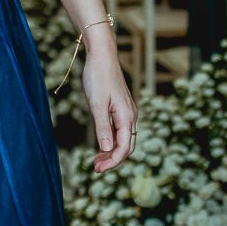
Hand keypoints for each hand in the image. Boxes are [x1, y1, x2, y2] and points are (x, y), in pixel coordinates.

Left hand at [83, 30, 135, 172]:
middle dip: (112, 160)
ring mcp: (127, 112)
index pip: (123, 148)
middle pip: (126, 147)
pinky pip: (120, 130)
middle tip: (95, 168)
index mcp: (127, 117)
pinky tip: (101, 143)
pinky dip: (111, 140)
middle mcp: (130, 116)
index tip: (97, 169)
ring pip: (124, 139)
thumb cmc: (98, 77)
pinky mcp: (121, 108)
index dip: (112, 162)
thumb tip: (107, 149)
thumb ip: (102, 127)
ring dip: (112, 151)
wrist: (102, 56)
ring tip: (96, 160)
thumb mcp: (97, 104)